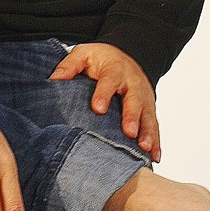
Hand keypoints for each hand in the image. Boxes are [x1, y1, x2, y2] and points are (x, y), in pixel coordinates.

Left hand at [49, 42, 160, 161]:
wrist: (126, 54)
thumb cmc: (102, 59)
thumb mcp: (84, 54)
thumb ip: (69, 65)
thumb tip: (53, 80)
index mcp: (114, 69)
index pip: (109, 81)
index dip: (104, 94)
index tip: (98, 108)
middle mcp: (132, 83)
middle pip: (133, 100)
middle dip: (131, 116)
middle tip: (129, 132)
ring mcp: (143, 97)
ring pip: (147, 115)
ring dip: (147, 132)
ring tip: (144, 147)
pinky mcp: (149, 109)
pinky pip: (154, 125)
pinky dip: (156, 141)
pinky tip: (154, 156)